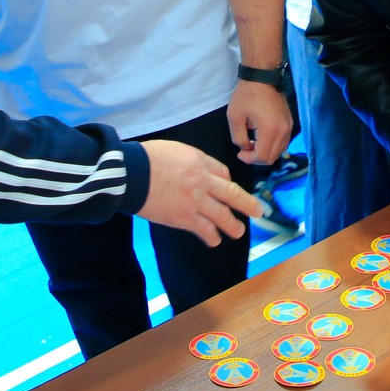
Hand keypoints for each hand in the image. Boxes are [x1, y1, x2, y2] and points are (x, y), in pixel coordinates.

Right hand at [138, 139, 263, 245]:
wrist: (131, 174)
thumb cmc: (149, 159)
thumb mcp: (177, 150)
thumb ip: (194, 161)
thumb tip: (204, 172)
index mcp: (200, 163)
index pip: (224, 174)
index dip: (228, 183)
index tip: (228, 191)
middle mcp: (202, 182)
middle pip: (233, 195)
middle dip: (248, 205)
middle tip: (258, 212)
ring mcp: (194, 202)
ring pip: (222, 216)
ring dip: (233, 226)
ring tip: (238, 232)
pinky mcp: (183, 218)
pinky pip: (204, 230)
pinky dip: (211, 236)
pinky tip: (214, 240)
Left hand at [227, 80, 291, 165]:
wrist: (262, 77)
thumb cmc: (246, 95)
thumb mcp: (234, 117)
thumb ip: (238, 138)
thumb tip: (245, 148)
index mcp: (270, 130)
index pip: (263, 157)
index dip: (249, 159)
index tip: (240, 153)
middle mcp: (283, 131)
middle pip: (272, 158)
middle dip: (257, 158)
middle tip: (245, 150)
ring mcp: (288, 127)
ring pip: (279, 152)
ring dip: (265, 152)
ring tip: (253, 143)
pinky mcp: (289, 123)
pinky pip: (283, 143)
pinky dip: (273, 146)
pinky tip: (262, 138)